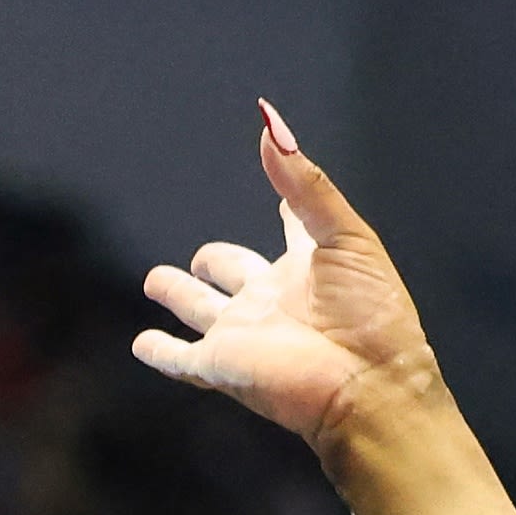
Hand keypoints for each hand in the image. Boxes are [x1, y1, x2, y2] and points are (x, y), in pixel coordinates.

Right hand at [133, 103, 431, 446]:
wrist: (367, 387)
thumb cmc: (372, 316)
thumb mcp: (345, 234)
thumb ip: (304, 184)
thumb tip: (270, 127)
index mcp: (308, 266)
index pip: (294, 228)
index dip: (288, 205)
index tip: (279, 185)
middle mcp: (272, 299)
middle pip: (234, 272)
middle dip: (216, 262)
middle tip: (204, 257)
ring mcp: (244, 333)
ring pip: (199, 309)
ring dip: (178, 295)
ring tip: (156, 281)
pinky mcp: (221, 365)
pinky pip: (181, 358)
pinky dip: (160, 351)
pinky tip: (143, 343)